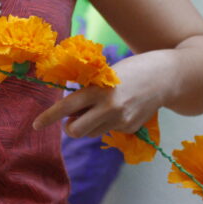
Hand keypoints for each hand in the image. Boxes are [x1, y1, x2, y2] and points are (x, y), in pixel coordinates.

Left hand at [32, 51, 170, 138]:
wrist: (166, 77)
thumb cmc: (131, 70)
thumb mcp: (106, 75)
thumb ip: (88, 92)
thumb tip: (70, 113)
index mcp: (99, 89)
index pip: (67, 107)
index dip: (49, 117)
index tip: (36, 125)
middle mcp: (109, 108)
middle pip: (76, 131)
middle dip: (69, 127)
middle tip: (72, 119)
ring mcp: (122, 120)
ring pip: (91, 133)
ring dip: (87, 126)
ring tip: (98, 109)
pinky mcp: (131, 128)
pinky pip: (108, 131)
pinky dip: (107, 123)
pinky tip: (120, 110)